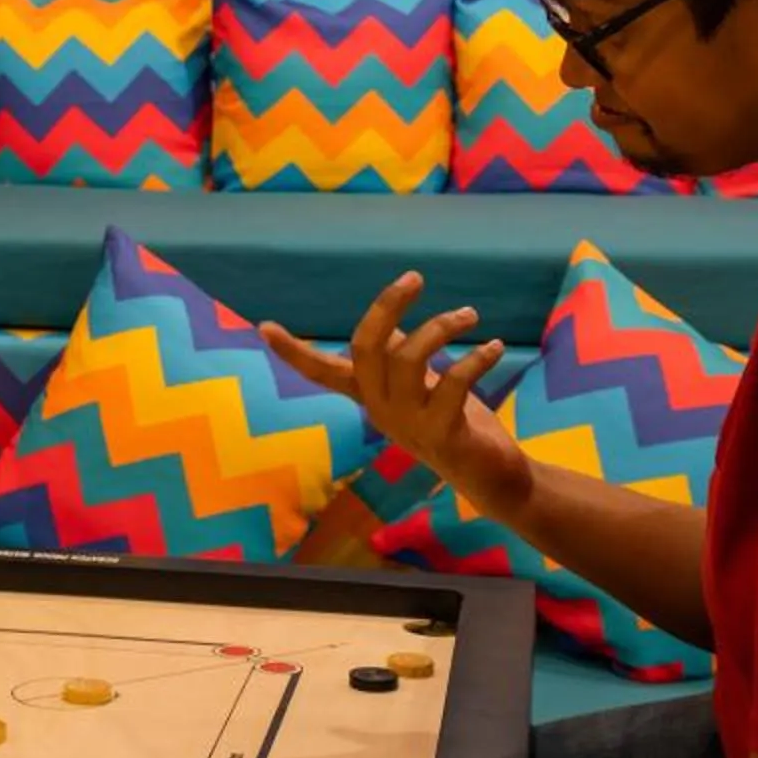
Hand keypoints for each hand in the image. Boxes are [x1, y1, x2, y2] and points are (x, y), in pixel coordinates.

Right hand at [262, 274, 529, 516]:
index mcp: (371, 397)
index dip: (294, 351)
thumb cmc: (455, 425)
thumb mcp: (422, 387)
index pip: (322, 372)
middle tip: (414, 278)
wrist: (493, 479)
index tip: (263, 327)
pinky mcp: (443, 434)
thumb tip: (388, 324)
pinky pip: (453, 383)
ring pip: (409, 359)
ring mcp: (410, 424)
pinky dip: (476, 358)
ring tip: (470, 316)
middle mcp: (382, 410)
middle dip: (387, 306)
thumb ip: (399, 358)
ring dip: (442, 327)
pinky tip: (493, 347)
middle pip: (367, 347)